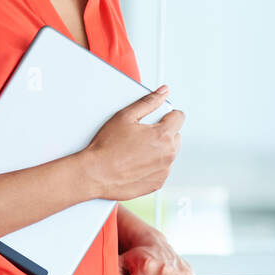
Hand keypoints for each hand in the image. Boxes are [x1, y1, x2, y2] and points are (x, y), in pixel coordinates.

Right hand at [82, 86, 184, 201]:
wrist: (95, 173)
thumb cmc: (107, 146)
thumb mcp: (125, 116)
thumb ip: (148, 102)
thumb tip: (163, 91)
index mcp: (163, 135)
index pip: (179, 117)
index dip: (168, 115)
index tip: (159, 117)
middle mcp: (168, 154)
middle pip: (176, 136)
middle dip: (163, 133)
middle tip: (142, 135)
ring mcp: (164, 170)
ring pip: (170, 153)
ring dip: (160, 150)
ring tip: (137, 150)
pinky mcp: (158, 183)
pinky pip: (162, 169)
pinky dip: (154, 165)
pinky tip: (137, 163)